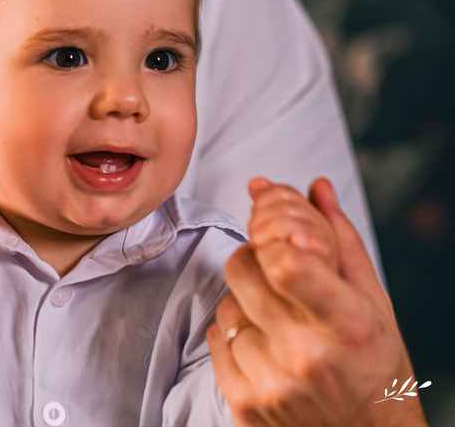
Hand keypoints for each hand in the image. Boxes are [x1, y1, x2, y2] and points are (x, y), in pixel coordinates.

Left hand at [208, 178, 426, 426]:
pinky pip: (216, 338)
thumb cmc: (372, 364)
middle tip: (275, 275)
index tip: (276, 240)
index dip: (270, 238)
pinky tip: (266, 348)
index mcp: (346, 322)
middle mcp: (308, 354)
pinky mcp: (245, 401)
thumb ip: (338, 239)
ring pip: (226, 304)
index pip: (284, 262)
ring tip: (281, 324)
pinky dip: (233, 335)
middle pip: (242, 269)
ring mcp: (273, 381)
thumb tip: (314, 186)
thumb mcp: (372, 301)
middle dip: (253, 260)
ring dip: (245, 303)